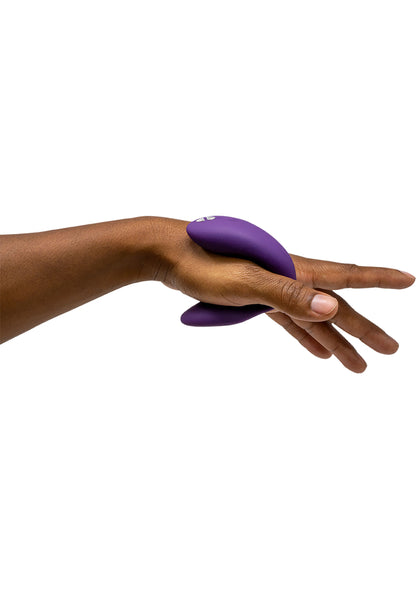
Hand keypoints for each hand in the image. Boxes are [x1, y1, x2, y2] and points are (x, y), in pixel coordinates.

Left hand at [159, 219, 414, 371]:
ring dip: (336, 341)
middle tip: (390, 350)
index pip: (346, 275)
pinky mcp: (255, 298)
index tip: (408, 281)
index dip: (379, 279)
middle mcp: (289, 276)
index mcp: (293, 269)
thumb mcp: (245, 282)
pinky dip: (305, 337)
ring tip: (358, 365)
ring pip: (313, 319)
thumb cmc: (202, 265)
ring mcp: (273, 288)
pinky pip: (288, 321)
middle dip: (363, 329)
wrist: (167, 255)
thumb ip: (288, 295)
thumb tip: (332, 308)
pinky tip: (317, 351)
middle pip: (334, 306)